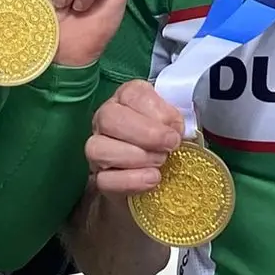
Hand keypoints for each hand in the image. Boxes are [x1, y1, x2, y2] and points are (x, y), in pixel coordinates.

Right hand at [85, 79, 182, 194]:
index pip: (132, 94)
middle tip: (170, 146)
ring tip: (161, 161)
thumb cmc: (167, 140)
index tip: (176, 128)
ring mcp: (98, 148)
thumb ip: (175, 120)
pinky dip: (132, 180)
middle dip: (145, 134)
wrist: (160, 173)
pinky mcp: (98, 178)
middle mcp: (106, 118)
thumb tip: (174, 129)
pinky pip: (104, 180)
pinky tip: (152, 178)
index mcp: (127, 97)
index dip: (157, 111)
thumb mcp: (175, 123)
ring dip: (137, 157)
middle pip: (109, 118)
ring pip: (98, 149)